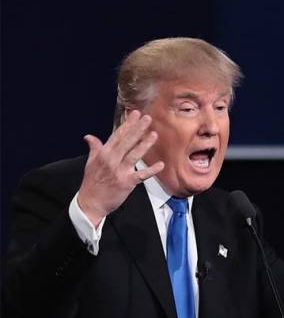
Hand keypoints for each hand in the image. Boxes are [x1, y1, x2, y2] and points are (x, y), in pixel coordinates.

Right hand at [77, 110, 163, 226]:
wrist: (90, 203)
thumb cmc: (92, 183)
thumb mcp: (90, 163)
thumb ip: (94, 148)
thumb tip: (89, 137)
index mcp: (103, 154)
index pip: (117, 136)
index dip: (127, 124)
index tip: (135, 114)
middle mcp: (111, 161)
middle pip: (126, 142)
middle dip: (137, 129)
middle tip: (147, 118)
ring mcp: (119, 172)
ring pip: (134, 155)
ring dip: (144, 144)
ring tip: (154, 134)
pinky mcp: (126, 183)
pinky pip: (141, 175)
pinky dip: (151, 170)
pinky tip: (161, 165)